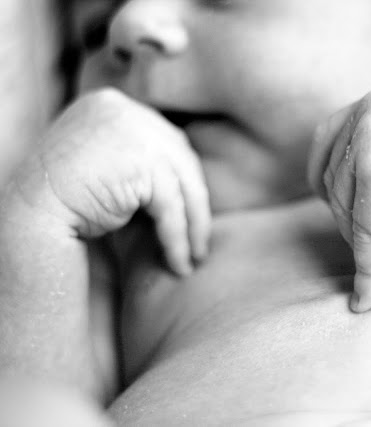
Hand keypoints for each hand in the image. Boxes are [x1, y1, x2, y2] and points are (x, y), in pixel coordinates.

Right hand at [14, 88, 210, 274]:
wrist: (29, 217)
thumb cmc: (66, 199)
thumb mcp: (107, 163)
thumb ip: (138, 155)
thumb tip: (185, 165)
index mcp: (112, 104)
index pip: (166, 140)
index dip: (181, 179)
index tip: (191, 209)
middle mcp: (124, 108)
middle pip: (180, 159)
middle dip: (195, 205)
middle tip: (200, 241)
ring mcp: (133, 130)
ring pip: (183, 185)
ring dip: (193, 227)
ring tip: (194, 258)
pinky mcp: (141, 161)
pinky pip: (171, 206)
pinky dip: (178, 238)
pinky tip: (180, 262)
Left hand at [308, 84, 370, 311]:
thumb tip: (333, 180)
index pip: (326, 136)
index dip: (319, 170)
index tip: (322, 196)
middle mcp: (368, 115)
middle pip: (333, 176)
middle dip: (342, 213)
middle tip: (361, 236)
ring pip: (344, 206)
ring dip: (355, 238)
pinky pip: (364, 234)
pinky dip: (367, 270)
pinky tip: (366, 297)